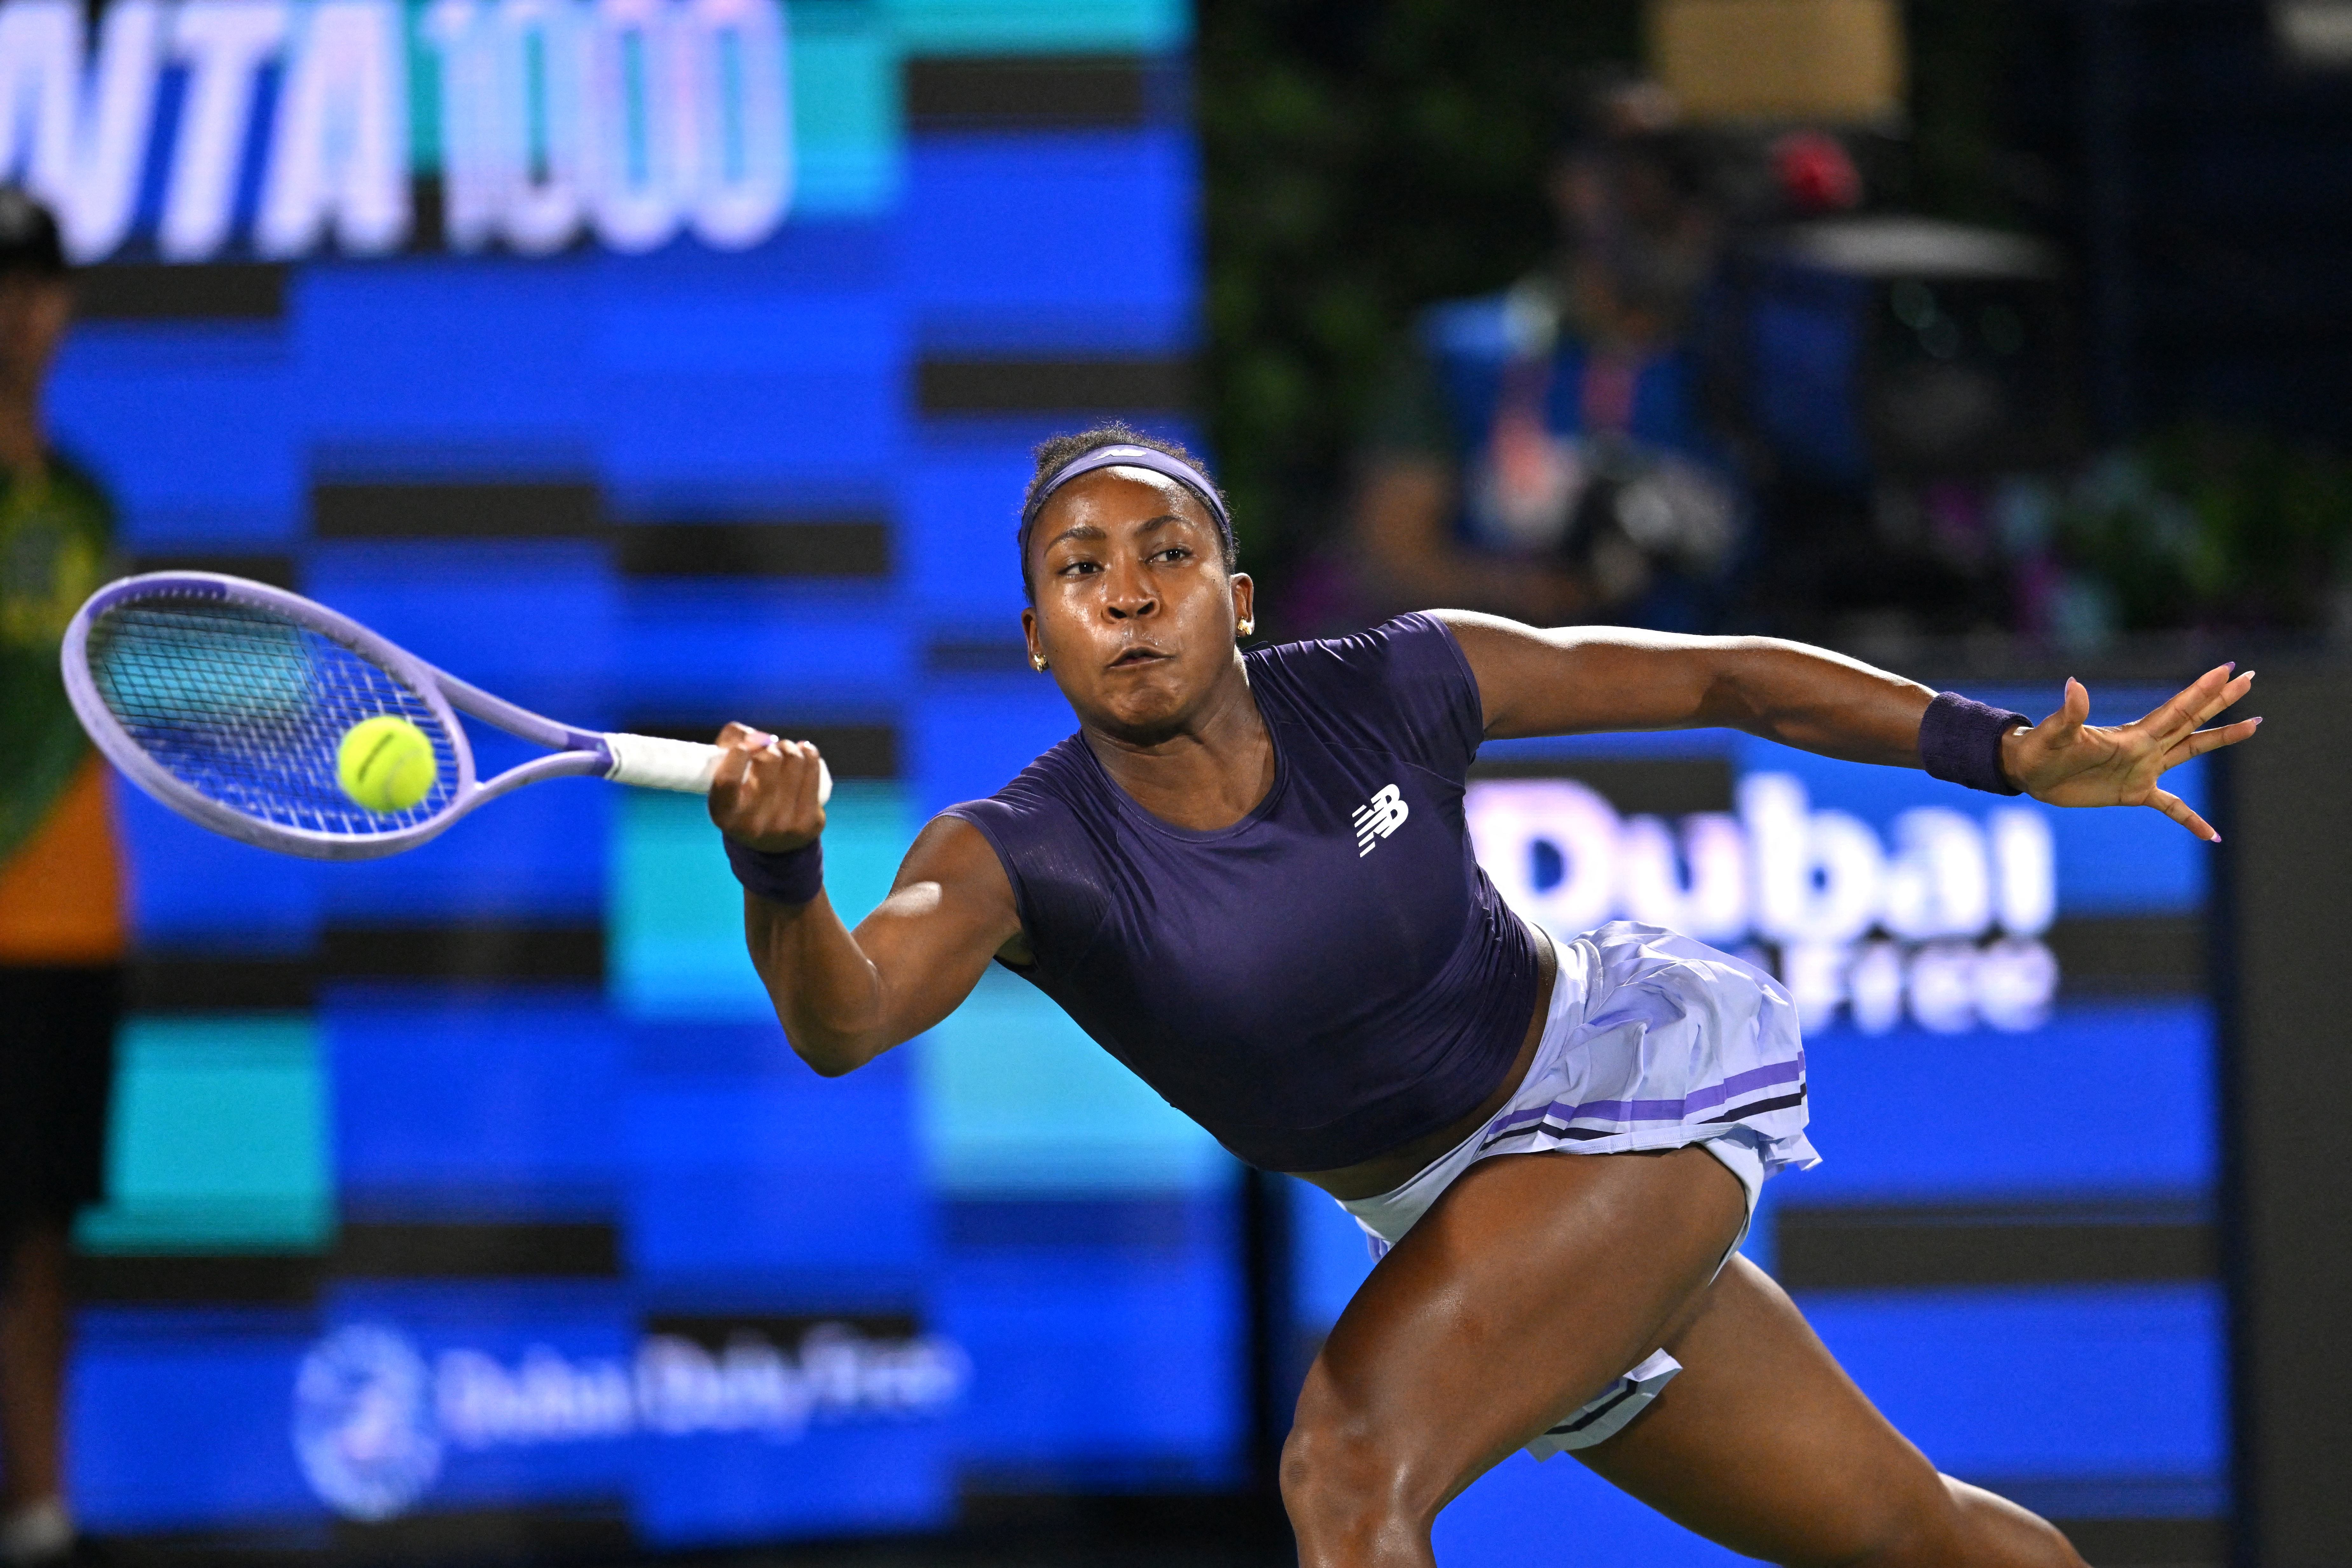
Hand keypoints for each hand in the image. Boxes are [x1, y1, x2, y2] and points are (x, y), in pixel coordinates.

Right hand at [707, 722, 827, 850]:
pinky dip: (809, 754)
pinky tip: (805, 751)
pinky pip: (813, 772)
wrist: (771, 841)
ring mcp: (783, 826)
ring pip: (794, 761)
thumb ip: (728, 744)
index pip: (728, 780)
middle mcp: (752, 825)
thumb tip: (754, 735)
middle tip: (768, 748)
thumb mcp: (725, 777)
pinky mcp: (808, 822)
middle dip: (769, 745)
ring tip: (784, 750)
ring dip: (788, 747)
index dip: (738, 754)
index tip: (745, 745)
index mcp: (724, 814)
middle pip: (769, 760)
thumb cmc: (743, 797)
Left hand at [2000, 666, 2260, 840]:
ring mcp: (2143, 769)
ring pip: (2191, 750)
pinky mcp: (2133, 793)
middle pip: (2193, 720)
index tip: (2229, 669)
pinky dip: (2192, 819)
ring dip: (2221, 737)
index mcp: (2134, 734)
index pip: (2177, 708)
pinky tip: (2213, 834)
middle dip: (2221, 700)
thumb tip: (2073, 684)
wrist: (2029, 771)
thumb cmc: (2040, 749)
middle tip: (2250, 678)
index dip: (2203, 690)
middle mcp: (2145, 747)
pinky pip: (2171, 807)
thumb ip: (2070, 712)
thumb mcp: (2056, 732)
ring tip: (2254, 725)